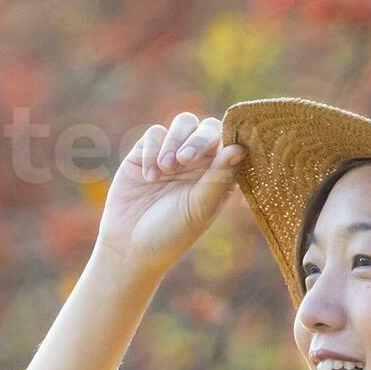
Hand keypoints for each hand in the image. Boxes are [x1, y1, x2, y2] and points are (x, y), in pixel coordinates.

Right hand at [95, 112, 244, 283]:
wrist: (130, 246)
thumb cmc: (172, 233)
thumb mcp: (200, 208)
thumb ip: (220, 177)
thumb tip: (240, 147)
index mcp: (218, 174)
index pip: (231, 142)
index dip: (228, 137)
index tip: (223, 147)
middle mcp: (198, 161)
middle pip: (206, 127)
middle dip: (197, 140)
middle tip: (184, 160)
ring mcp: (172, 154)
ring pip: (182, 123)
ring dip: (174, 141)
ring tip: (166, 169)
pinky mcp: (145, 153)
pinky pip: (154, 134)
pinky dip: (152, 151)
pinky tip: (149, 177)